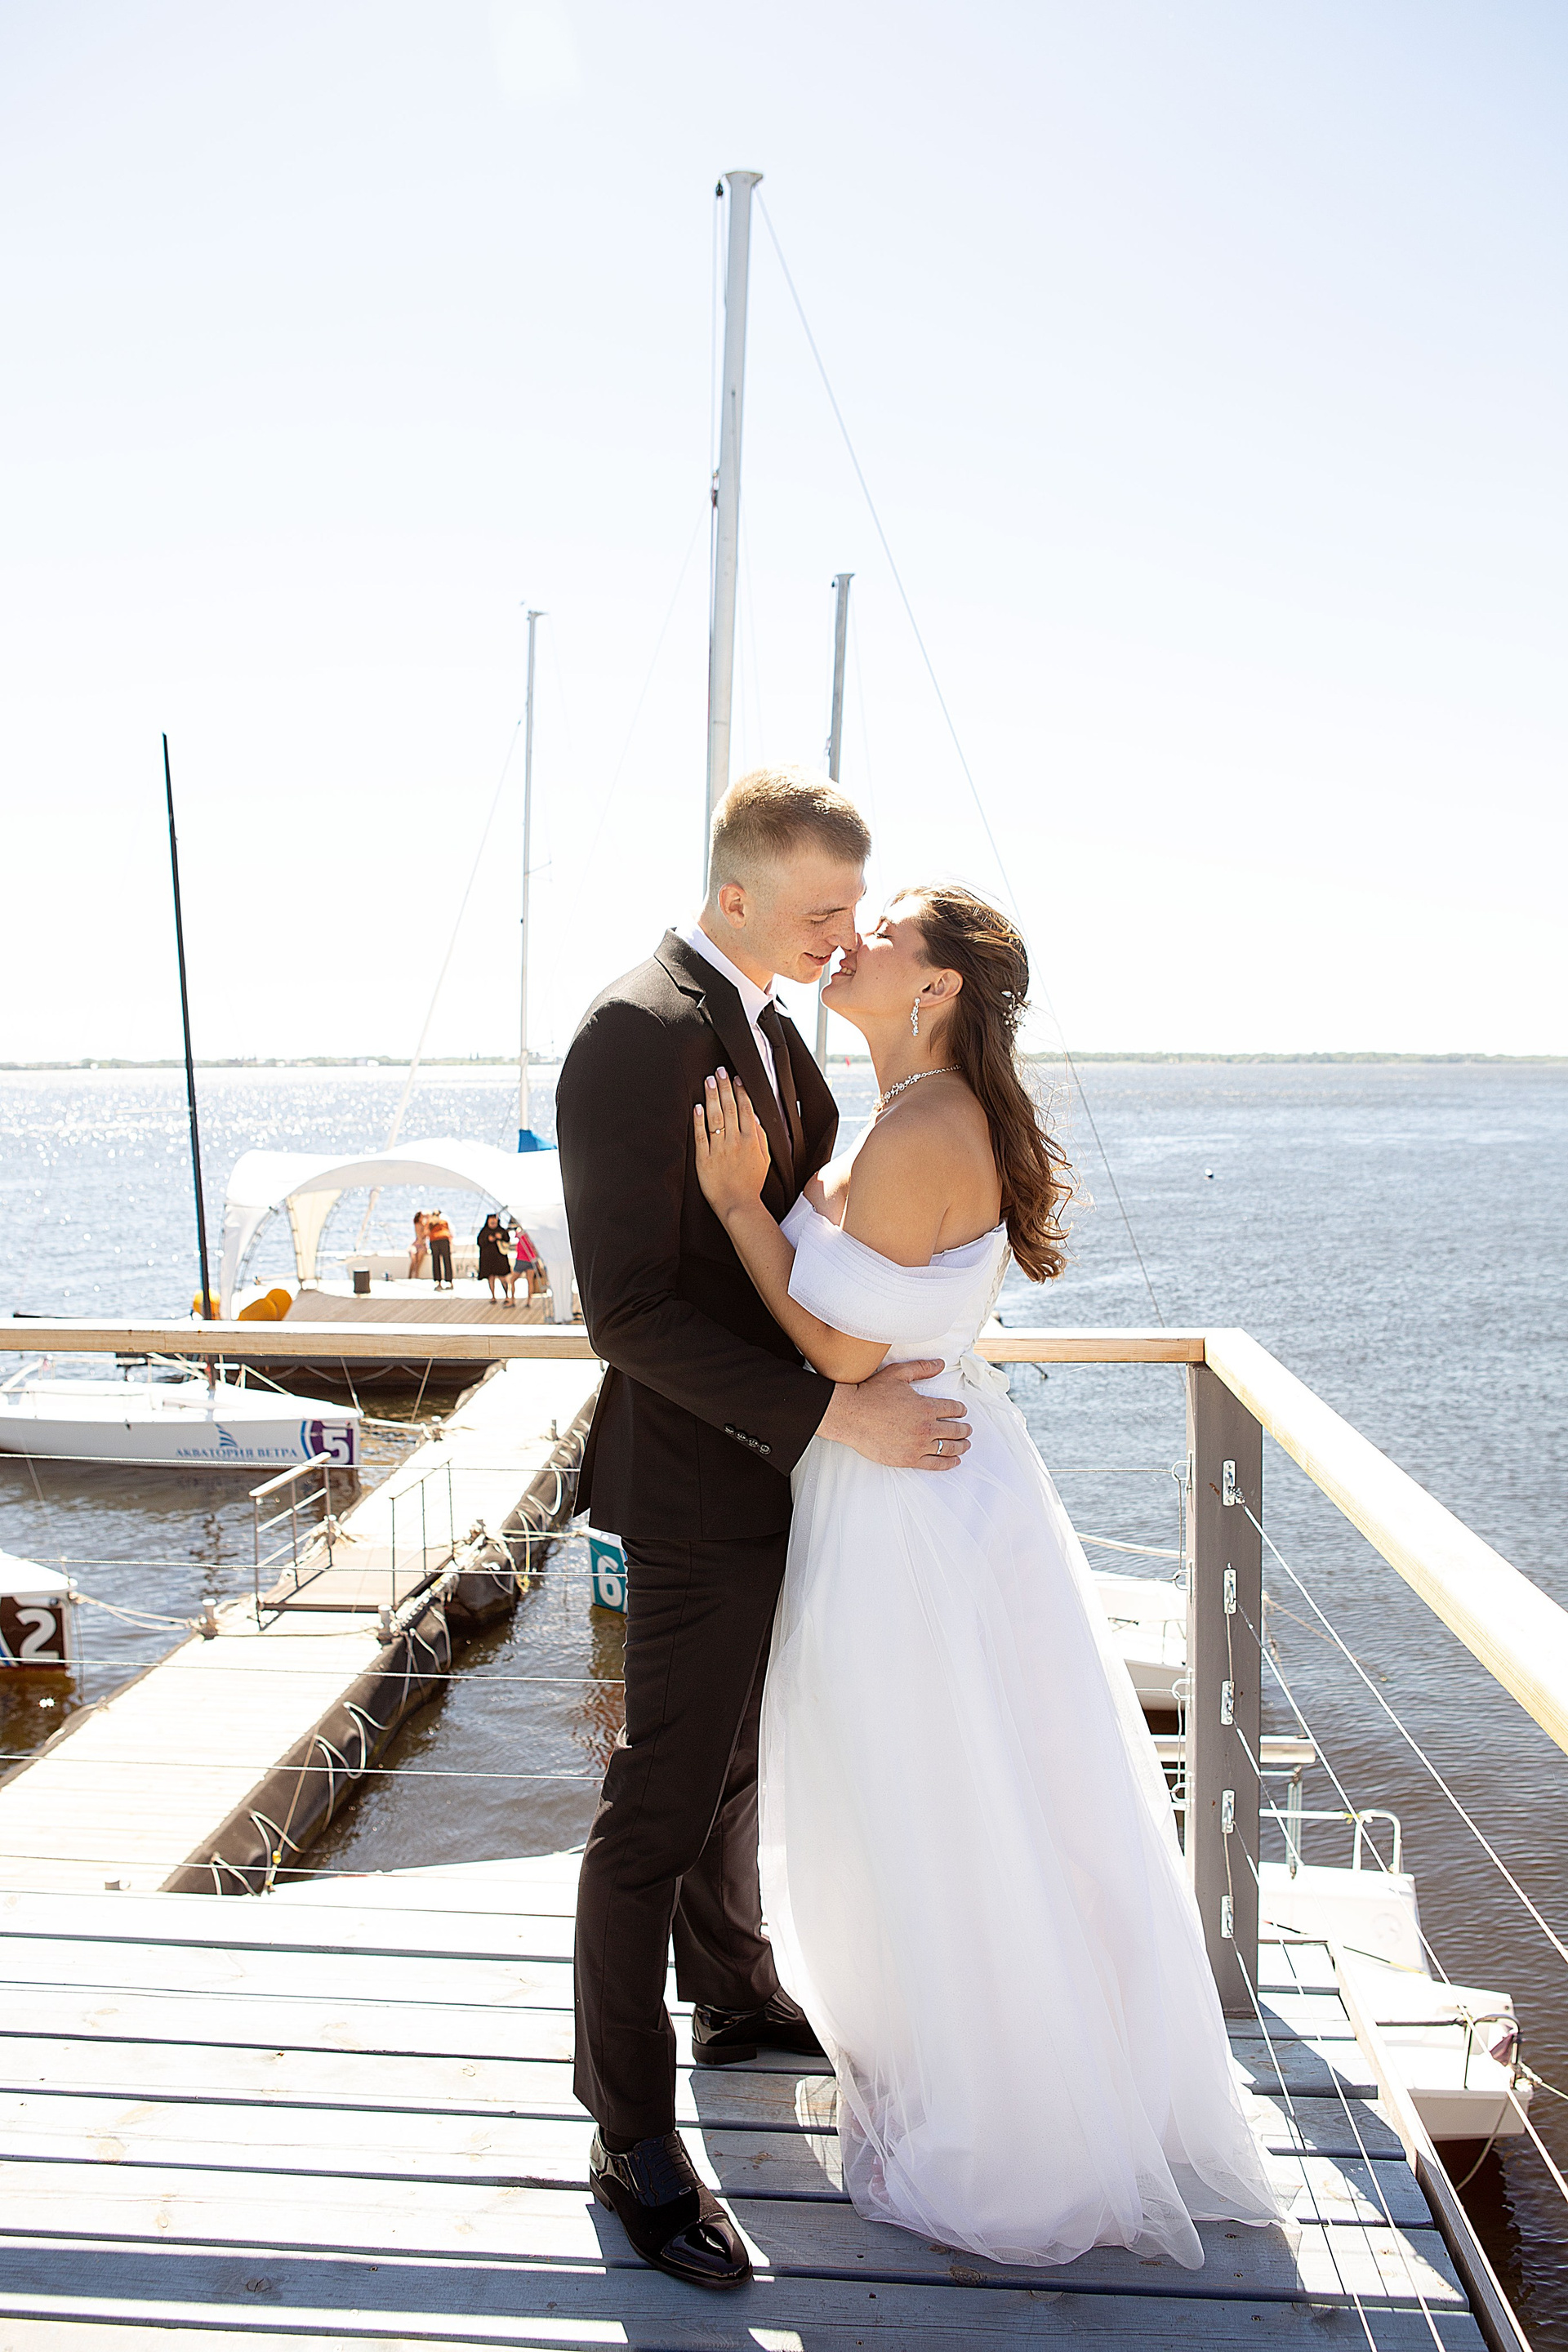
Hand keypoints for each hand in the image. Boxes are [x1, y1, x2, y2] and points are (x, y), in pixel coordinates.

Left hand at [694, 1067, 770, 1219]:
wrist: (738, 1204)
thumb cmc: (752, 1182)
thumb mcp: (765, 1159)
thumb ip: (761, 1137)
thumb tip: (757, 1118)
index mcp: (751, 1141)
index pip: (746, 1110)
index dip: (741, 1092)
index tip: (737, 1077)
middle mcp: (735, 1142)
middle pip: (730, 1109)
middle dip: (724, 1087)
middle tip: (719, 1070)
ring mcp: (719, 1150)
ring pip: (715, 1118)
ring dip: (712, 1098)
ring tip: (708, 1081)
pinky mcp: (704, 1159)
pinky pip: (701, 1136)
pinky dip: (699, 1121)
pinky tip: (697, 1107)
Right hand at [818, 1359, 971, 1470]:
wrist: (851, 1416)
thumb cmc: (871, 1394)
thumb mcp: (898, 1374)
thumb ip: (922, 1368)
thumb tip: (940, 1364)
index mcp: (926, 1407)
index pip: (954, 1409)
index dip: (961, 1410)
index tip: (962, 1412)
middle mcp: (926, 1428)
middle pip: (955, 1430)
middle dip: (964, 1429)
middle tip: (967, 1430)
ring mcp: (918, 1446)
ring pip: (949, 1448)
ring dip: (961, 1446)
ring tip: (965, 1445)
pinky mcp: (908, 1459)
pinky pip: (935, 1464)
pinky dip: (948, 1463)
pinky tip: (955, 1461)